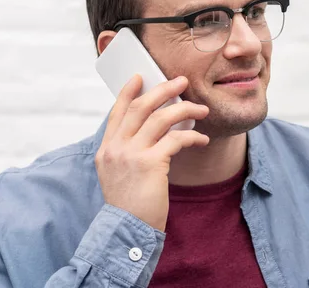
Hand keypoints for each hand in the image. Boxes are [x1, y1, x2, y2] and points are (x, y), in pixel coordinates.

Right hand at [95, 75, 209, 230]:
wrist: (126, 232)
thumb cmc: (129, 205)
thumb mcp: (118, 174)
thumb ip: (128, 152)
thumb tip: (152, 131)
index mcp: (106, 149)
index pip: (117, 111)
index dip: (128, 91)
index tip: (141, 77)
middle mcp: (116, 147)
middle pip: (141, 107)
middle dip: (163, 89)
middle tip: (181, 81)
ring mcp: (131, 154)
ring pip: (161, 118)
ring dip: (185, 109)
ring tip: (201, 109)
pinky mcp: (150, 164)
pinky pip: (176, 139)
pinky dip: (193, 136)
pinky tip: (202, 140)